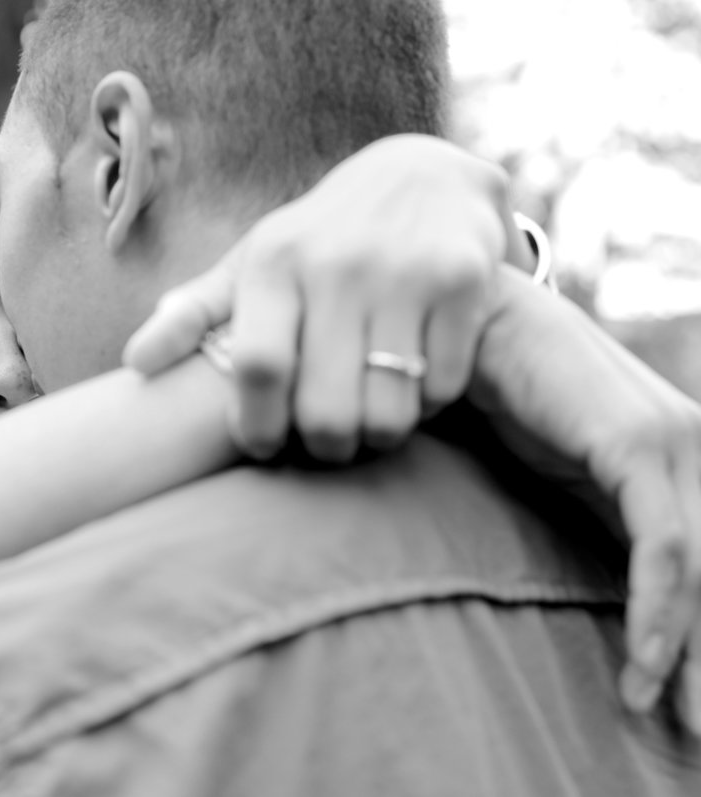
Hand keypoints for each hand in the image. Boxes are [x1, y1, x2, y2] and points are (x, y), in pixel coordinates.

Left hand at [123, 134, 531, 460]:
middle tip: (325, 443)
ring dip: (378, 434)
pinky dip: (429, 404)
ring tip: (369, 417)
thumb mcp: (253, 262)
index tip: (263, 446)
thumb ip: (194, 313)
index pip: (257, 366)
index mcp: (276, 262)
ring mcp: (406, 272)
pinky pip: (443, 388)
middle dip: (324, 447)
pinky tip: (415, 381)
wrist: (422, 173)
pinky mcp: (465, 281)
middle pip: (325, 409)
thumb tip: (135, 364)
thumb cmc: (319, 239)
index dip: (256, 426)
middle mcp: (339, 264)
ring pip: (389, 412)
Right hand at [473, 267, 700, 730]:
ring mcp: (675, 444)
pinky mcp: (639, 444)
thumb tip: (616, 579)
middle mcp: (695, 452)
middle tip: (696, 738)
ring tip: (676, 721)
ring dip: (695, 657)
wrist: (474, 322)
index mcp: (679, 462)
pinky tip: (648, 666)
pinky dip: (659, 612)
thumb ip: (602, 517)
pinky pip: (664, 547)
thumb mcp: (565, 472)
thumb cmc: (508, 393)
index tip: (688, 706)